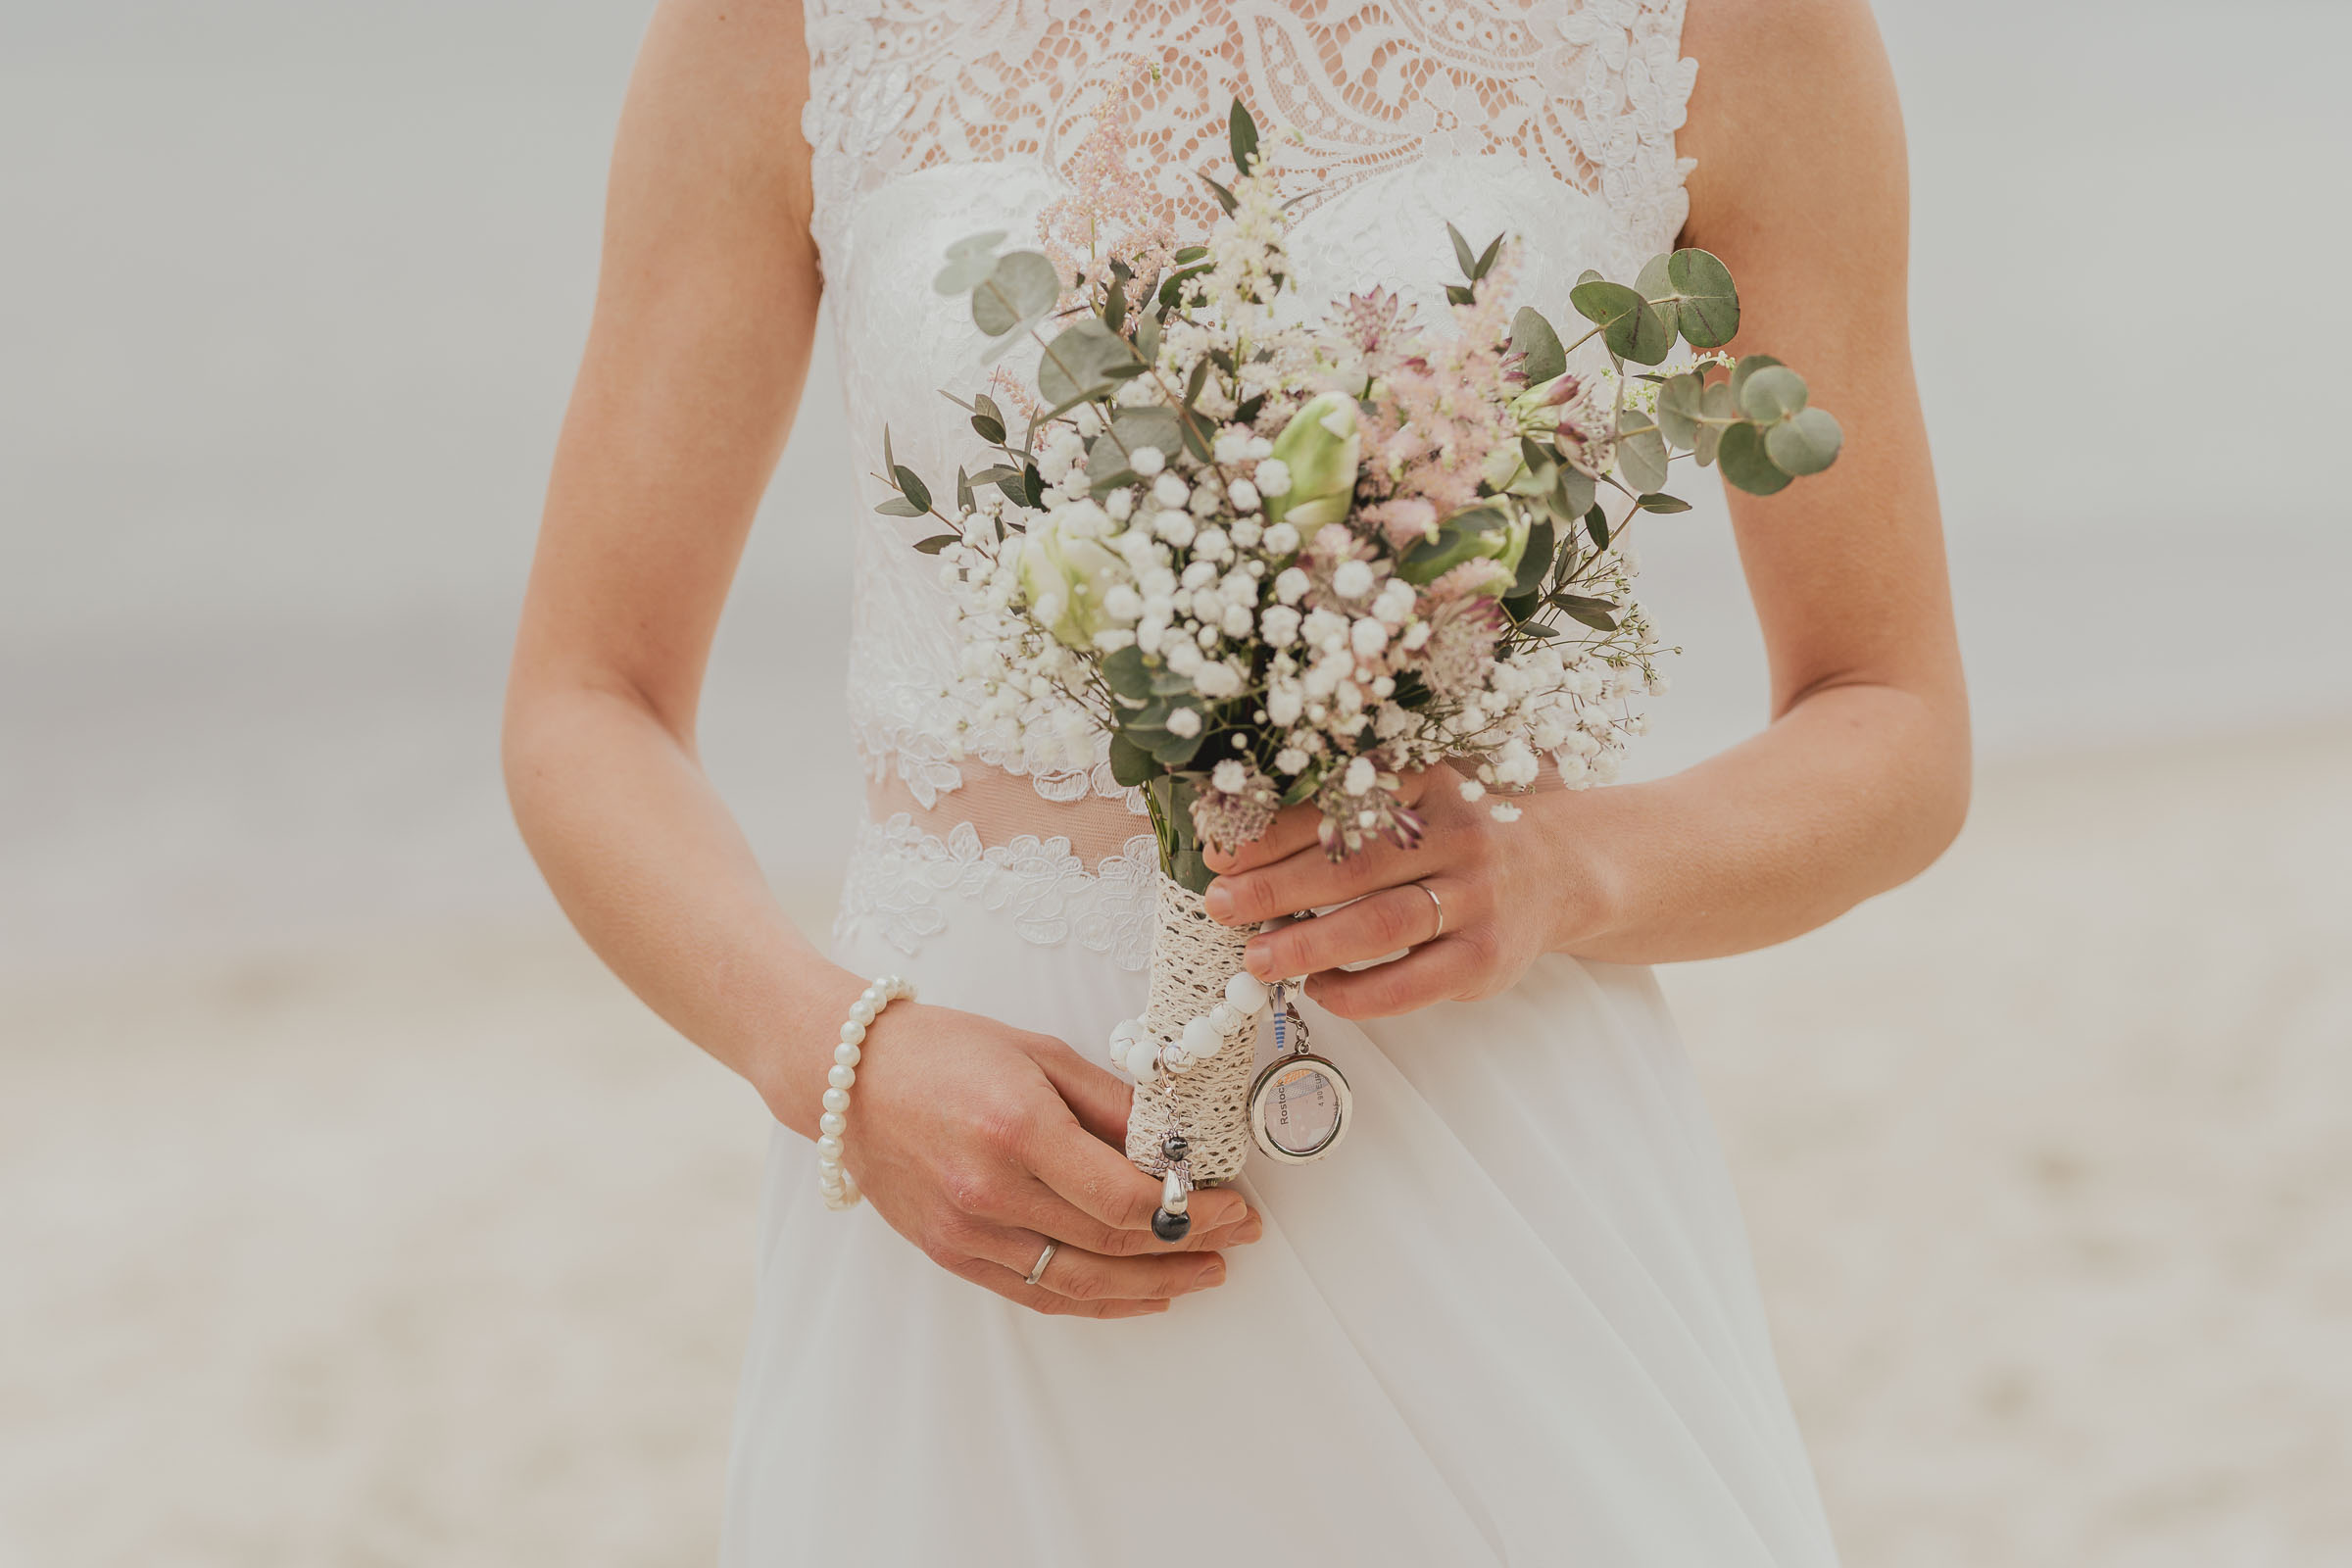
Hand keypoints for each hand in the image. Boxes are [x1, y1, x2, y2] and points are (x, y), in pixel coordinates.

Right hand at [804, 1000, 1260, 1318]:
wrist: (848, 1076)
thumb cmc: (946, 1050)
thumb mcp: (1041, 1054)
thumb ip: (1112, 1104)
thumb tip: (1178, 1145)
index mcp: (1020, 1131)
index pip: (1126, 1197)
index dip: (1191, 1209)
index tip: (1233, 1203)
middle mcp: (992, 1191)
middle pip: (1112, 1242)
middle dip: (1187, 1244)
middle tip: (1237, 1236)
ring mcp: (968, 1231)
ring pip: (1079, 1282)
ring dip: (1152, 1286)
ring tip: (1203, 1274)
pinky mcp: (951, 1254)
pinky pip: (1036, 1292)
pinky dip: (1094, 1300)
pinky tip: (1137, 1295)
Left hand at [1200, 768, 1615, 1018]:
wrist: (1564, 869)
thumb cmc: (1463, 834)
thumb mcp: (1421, 797)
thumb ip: (1353, 808)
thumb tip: (1243, 842)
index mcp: (1430, 783)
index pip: (1339, 806)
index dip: (1273, 831)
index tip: (1220, 851)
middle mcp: (1458, 836)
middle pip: (1352, 866)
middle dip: (1275, 888)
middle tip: (1219, 905)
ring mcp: (1476, 899)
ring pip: (1379, 926)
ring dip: (1308, 945)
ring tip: (1255, 959)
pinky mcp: (1486, 958)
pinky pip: (1410, 984)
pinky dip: (1356, 992)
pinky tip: (1318, 990)